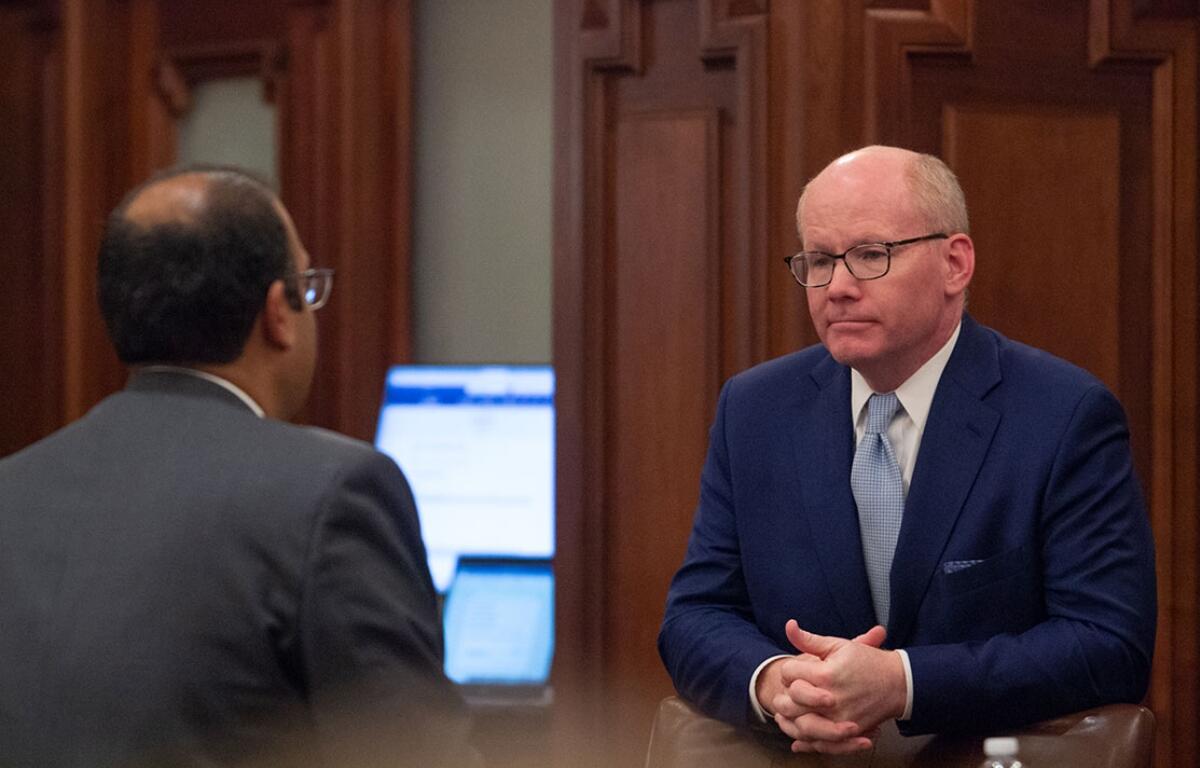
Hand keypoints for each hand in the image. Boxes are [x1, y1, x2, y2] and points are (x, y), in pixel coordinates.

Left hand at [771, 620, 903, 752]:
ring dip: (790, 719)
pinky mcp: (846, 734)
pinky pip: (819, 743)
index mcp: (825, 674)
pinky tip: (800, 735)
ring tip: (790, 711)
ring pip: (800, 725)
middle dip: (785, 694)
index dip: (789, 669)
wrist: (898, 683)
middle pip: (789, 702)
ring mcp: (838, 719)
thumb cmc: (868, 661)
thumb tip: (789, 626)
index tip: (796, 669)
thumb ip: (810, 639)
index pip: (788, 673)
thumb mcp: (839, 645)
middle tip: (791, 690)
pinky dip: (806, 741)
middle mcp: (830, 699)